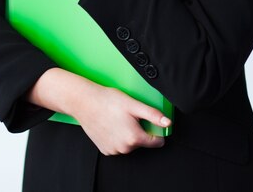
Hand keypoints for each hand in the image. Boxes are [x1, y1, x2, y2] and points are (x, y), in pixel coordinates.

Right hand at [28, 69, 170, 155]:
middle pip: (141, 142)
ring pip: (129, 144)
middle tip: (129, 115)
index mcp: (134, 138)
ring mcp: (114, 150)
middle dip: (139, 130)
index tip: (148, 120)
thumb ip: (153, 115)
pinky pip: (118, 145)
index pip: (156, 141)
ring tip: (118, 118)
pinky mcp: (105, 150)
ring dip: (127, 133)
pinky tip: (111, 125)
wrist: (85, 102)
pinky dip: (117, 137)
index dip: (156, 130)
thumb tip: (168, 123)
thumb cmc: (108, 101)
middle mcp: (125, 148)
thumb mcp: (134, 104)